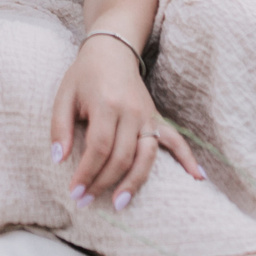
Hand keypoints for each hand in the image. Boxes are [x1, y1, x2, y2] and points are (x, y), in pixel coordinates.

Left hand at [49, 35, 203, 210]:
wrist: (112, 51)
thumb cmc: (84, 76)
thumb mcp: (64, 96)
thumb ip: (59, 128)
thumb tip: (59, 160)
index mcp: (107, 104)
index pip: (100, 147)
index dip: (87, 173)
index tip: (75, 192)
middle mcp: (131, 112)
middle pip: (122, 157)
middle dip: (103, 183)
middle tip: (85, 202)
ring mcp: (147, 116)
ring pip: (146, 156)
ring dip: (134, 183)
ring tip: (120, 204)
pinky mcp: (157, 119)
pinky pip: (176, 140)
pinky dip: (188, 159)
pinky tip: (197, 178)